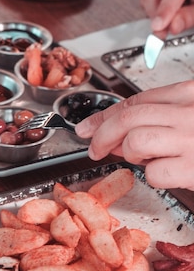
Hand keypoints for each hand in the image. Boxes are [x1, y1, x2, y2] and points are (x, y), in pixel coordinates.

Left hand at [75, 81, 193, 189]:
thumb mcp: (189, 117)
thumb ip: (155, 121)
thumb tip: (115, 136)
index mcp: (187, 94)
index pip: (133, 101)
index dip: (103, 116)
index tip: (87, 127)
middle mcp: (187, 113)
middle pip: (127, 118)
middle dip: (102, 136)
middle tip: (96, 149)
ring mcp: (190, 140)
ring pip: (134, 141)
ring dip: (131, 154)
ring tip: (148, 159)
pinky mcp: (192, 168)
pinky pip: (154, 173)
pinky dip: (154, 177)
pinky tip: (167, 173)